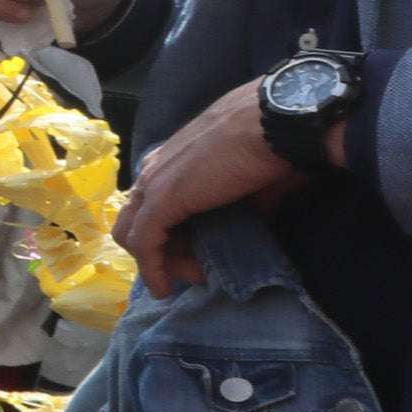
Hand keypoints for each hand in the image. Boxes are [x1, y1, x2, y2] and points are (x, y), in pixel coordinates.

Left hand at [111, 77, 323, 292]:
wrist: (275, 122)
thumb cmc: (272, 142)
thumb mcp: (251, 178)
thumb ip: (244, 201)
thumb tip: (256, 219)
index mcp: (172, 158)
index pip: (152, 203)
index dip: (169, 233)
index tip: (197, 255)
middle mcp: (156, 168)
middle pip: (137, 220)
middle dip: (160, 252)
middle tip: (194, 270)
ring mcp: (155, 182)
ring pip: (136, 234)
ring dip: (161, 263)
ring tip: (194, 278)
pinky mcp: (162, 199)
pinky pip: (145, 243)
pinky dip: (153, 269)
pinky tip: (165, 289)